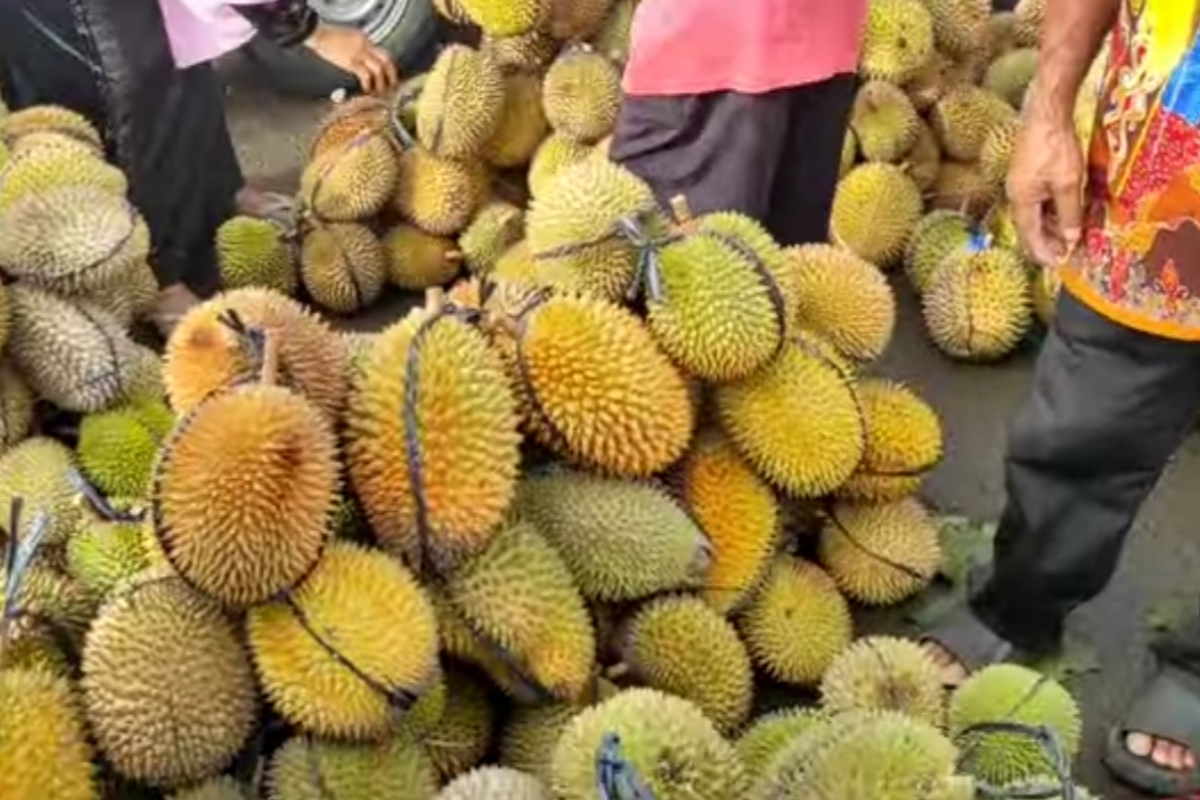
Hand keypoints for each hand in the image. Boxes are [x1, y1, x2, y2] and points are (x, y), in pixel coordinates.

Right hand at [304, 23, 398, 94]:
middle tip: (393, 85)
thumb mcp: (348, 37)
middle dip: (392, 74)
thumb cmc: (328, 36)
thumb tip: (363, 59)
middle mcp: (365, 45)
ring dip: (381, 82)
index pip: (382, 52)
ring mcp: (359, 54)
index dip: (387, 66)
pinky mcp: (352, 62)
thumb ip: (358, 46)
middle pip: (386, 60)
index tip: (389, 74)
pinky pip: (365, 75)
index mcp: (365, 39)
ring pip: (378, 69)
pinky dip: (368, 84)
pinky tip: (367, 90)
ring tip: (381, 92)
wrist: (319, 34)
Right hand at [1006, 104, 1085, 266]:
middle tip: (1071, 254)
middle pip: (1030, 229)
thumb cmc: (1055, 147)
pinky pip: (1037, 202)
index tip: (1062, 265)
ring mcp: (1020, 185)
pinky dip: (1051, 212)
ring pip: (1035, 215)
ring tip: (1072, 236)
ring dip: (1052, 227)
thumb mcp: (1069, 183)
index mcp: (1021, 202)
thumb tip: (1072, 238)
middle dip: (1049, 243)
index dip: (1046, 254)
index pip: (1030, 238)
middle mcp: (1016, 196)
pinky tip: (1066, 213)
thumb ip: (1070, 213)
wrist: (1045, 113)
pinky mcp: (1027, 174)